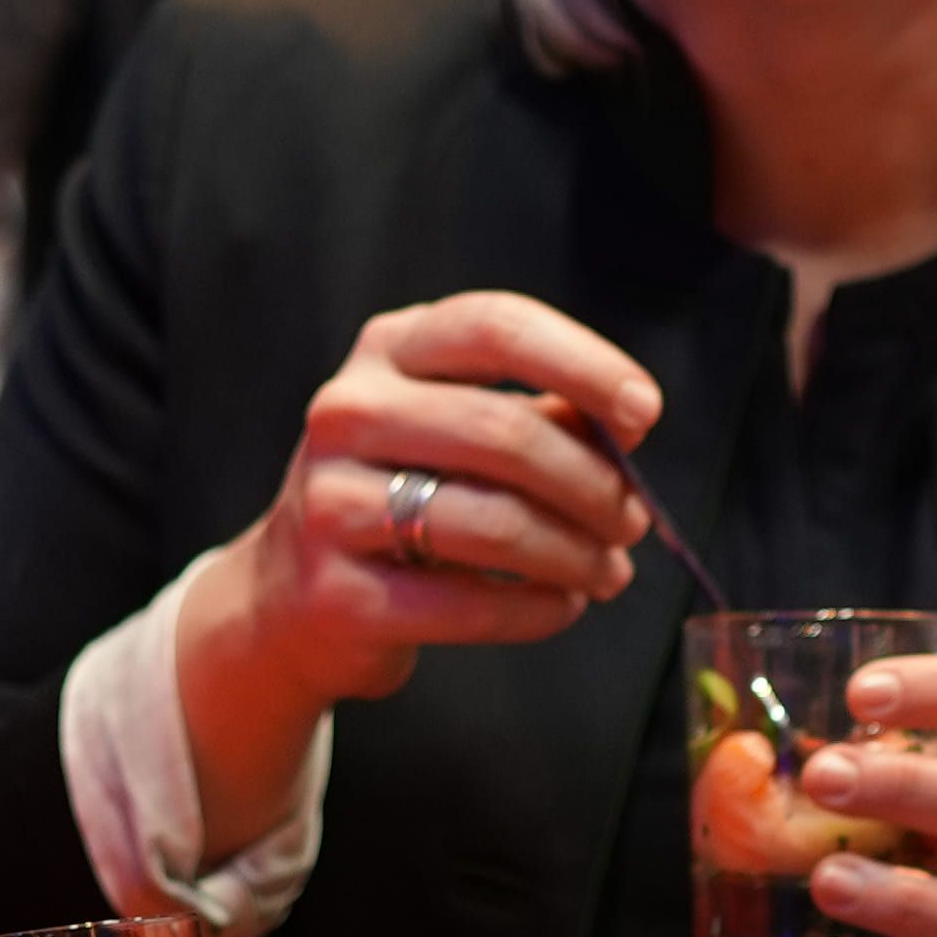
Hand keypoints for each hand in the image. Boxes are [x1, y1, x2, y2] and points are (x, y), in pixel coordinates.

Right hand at [168, 294, 658, 848]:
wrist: (290, 596)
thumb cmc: (400, 494)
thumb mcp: (453, 428)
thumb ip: (538, 415)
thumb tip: (627, 426)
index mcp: (386, 351)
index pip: (494, 327)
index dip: (584, 364)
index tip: (647, 412)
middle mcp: (347, 413)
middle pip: (505, 433)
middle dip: (594, 485)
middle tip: (635, 521)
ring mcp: (331, 503)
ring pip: (495, 524)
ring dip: (577, 555)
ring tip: (609, 572)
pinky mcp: (338, 594)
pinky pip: (470, 604)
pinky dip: (538, 609)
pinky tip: (562, 606)